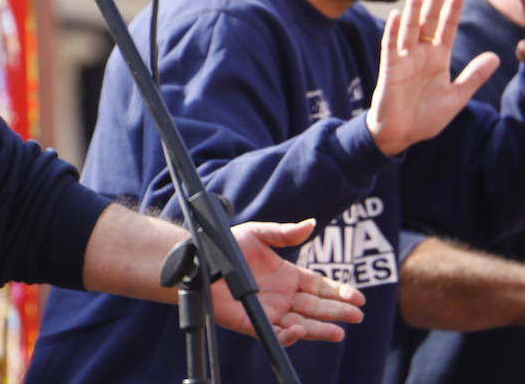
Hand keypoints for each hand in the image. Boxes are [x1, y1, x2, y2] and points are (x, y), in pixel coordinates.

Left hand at [216, 219, 365, 345]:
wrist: (201, 262)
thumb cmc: (226, 248)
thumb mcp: (257, 234)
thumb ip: (284, 233)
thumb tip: (311, 223)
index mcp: (288, 276)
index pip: (320, 287)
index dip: (339, 293)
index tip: (357, 298)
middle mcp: (284, 296)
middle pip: (316, 307)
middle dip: (337, 312)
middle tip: (357, 315)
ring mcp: (271, 311)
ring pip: (303, 323)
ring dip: (320, 329)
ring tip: (339, 332)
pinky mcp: (255, 323)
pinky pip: (276, 334)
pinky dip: (290, 335)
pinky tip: (301, 330)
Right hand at [365, 0, 499, 155]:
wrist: (401, 135)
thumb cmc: (426, 117)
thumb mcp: (457, 97)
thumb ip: (473, 76)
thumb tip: (495, 57)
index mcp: (437, 58)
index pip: (446, 26)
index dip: (453, 7)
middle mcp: (420, 53)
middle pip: (428, 19)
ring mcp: (404, 59)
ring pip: (410, 26)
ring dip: (414, 6)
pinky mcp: (390, 69)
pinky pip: (391, 46)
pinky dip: (394, 31)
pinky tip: (398, 15)